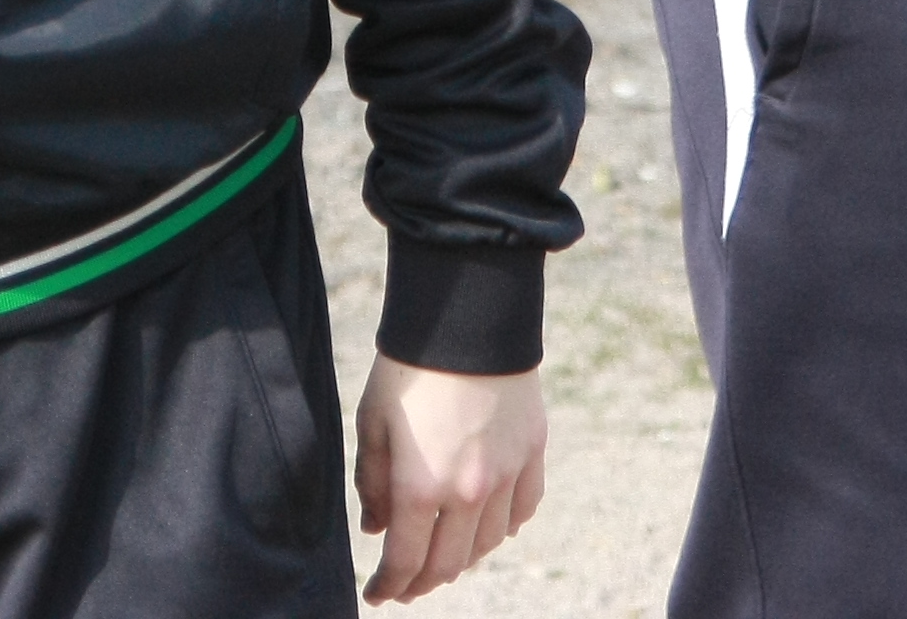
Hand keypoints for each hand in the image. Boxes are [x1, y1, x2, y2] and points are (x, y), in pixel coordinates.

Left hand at [353, 356, 546, 602]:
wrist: (467, 316)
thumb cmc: (409, 369)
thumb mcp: (374, 424)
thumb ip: (374, 483)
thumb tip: (377, 528)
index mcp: (421, 487)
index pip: (406, 562)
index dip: (389, 586)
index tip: (378, 595)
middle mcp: (468, 492)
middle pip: (448, 564)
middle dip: (422, 583)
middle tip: (406, 586)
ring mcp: (507, 474)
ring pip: (488, 544)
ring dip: (462, 558)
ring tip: (444, 556)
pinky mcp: (532, 452)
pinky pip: (523, 510)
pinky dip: (505, 527)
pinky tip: (489, 528)